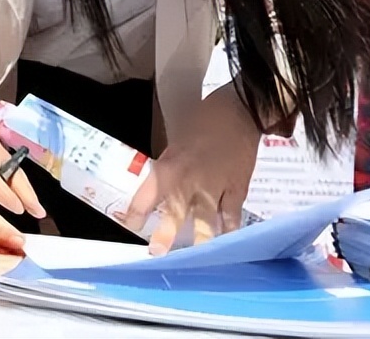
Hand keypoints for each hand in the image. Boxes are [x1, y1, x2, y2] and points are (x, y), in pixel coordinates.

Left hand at [123, 85, 260, 254]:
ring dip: (199, 240)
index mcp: (170, 166)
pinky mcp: (238, 189)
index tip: (130, 224)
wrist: (239, 112)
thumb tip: (158, 188)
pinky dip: (229, 230)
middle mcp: (190, 181)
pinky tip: (226, 243)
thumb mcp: (175, 142)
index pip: (147, 194)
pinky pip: (232, 215)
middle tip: (157, 253)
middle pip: (176, 213)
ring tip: (196, 257)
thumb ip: (168, 167)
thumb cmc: (202, 121)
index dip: (137, 212)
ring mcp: (216, 187)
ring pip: (206, 220)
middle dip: (165, 235)